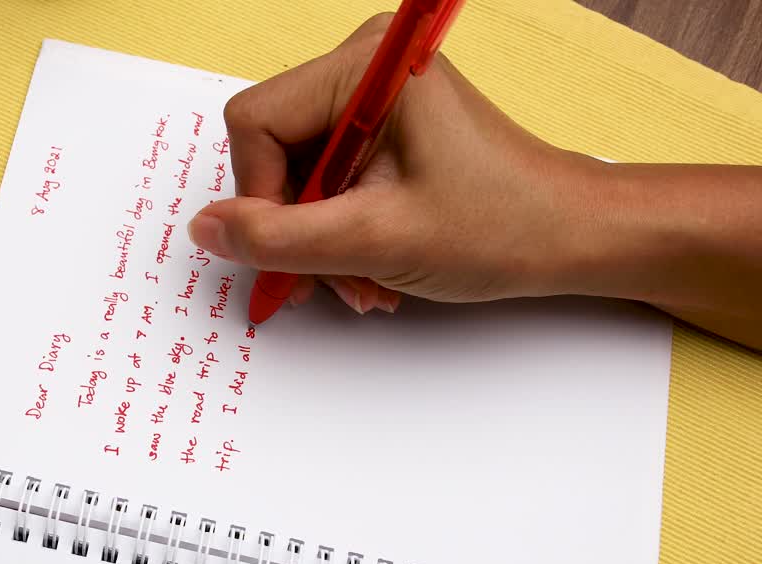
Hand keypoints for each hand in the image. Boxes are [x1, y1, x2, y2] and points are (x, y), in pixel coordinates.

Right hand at [189, 14, 598, 313]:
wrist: (573, 237)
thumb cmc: (500, 224)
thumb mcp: (374, 238)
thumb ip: (278, 236)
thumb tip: (204, 229)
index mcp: (367, 66)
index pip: (255, 123)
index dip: (261, 196)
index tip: (297, 251)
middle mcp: (365, 68)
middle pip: (273, 152)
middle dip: (296, 228)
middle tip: (331, 280)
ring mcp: (374, 100)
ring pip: (297, 177)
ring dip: (319, 242)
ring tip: (364, 283)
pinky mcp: (384, 131)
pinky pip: (327, 183)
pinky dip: (339, 233)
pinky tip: (372, 268)